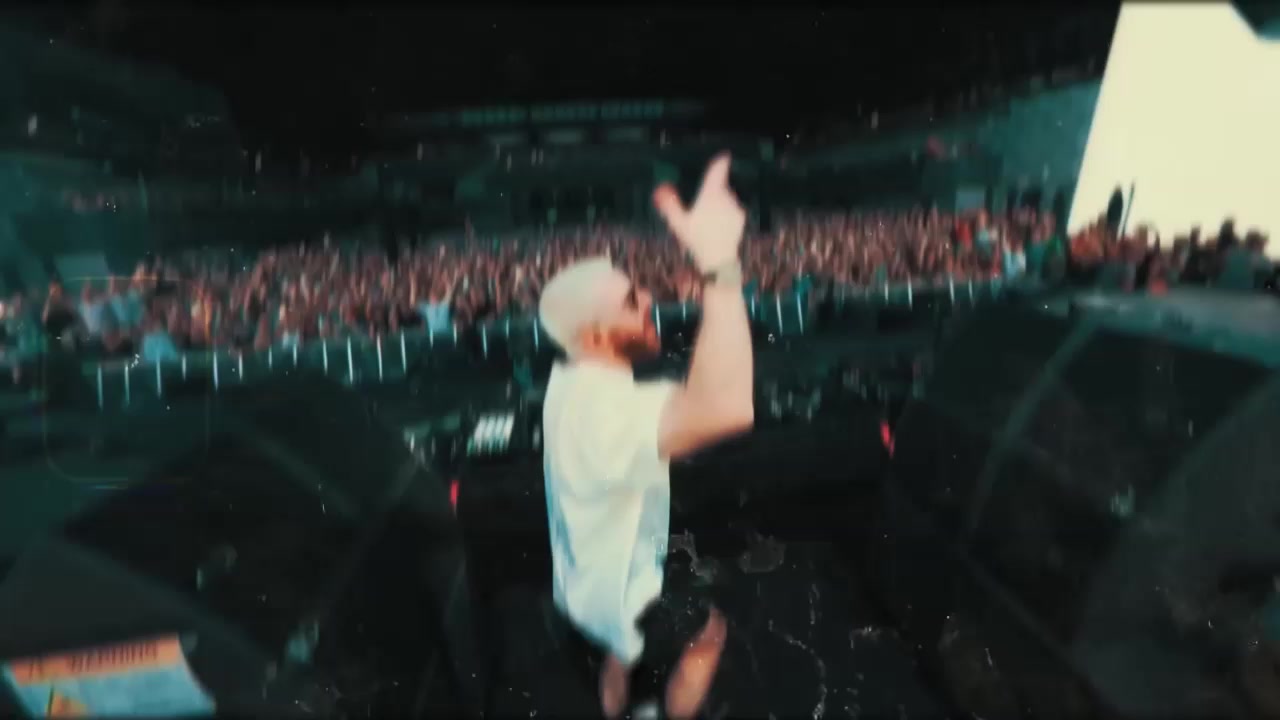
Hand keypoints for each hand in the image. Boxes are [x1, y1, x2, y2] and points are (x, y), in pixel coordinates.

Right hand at [653, 153, 744, 271]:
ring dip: (719, 203)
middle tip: (700, 210)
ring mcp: (735, 206)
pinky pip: (732, 209)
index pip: (718, 170)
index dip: (720, 162)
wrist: (718, 259)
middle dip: (712, 192)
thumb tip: (659, 189)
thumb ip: (669, 204)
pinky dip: (726, 213)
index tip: (723, 156)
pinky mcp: (741, 216)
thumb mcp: (679, 223)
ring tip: (708, 222)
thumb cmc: (696, 241)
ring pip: (726, 198)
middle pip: (720, 186)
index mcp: (711, 194)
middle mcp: (726, 197)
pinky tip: (718, 226)